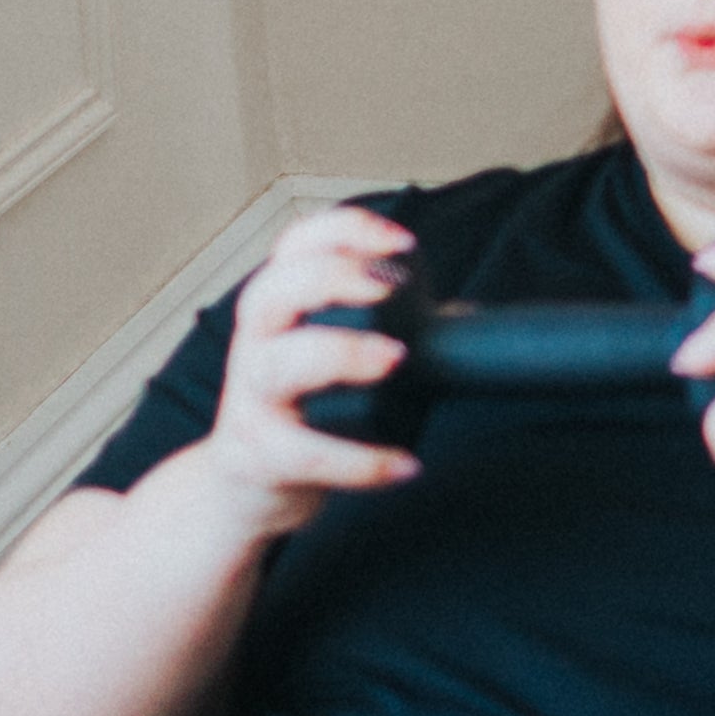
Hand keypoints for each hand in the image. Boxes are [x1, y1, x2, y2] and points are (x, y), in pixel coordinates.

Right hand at [165, 206, 425, 540]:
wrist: (243, 486)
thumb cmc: (303, 405)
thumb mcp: (331, 352)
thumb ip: (392, 330)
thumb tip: (471, 323)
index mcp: (278, 308)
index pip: (294, 246)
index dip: (344, 229)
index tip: (403, 241)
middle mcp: (255, 345)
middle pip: (269, 293)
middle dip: (331, 278)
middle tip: (393, 286)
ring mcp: (250, 402)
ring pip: (276, 367)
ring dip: (339, 354)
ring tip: (396, 358)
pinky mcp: (258, 457)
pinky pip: (304, 455)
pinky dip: (358, 461)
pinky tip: (404, 465)